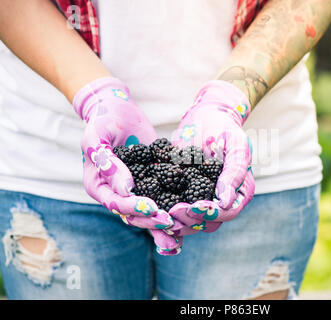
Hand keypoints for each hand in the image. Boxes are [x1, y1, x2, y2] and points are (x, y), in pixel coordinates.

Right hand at [74, 77, 180, 254]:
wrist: (117, 110)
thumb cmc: (102, 120)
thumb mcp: (96, 137)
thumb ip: (106, 161)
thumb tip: (126, 188)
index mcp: (98, 186)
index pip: (115, 203)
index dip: (133, 208)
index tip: (152, 208)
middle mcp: (116, 193)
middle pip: (134, 215)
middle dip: (153, 221)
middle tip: (172, 222)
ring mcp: (136, 191)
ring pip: (150, 214)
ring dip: (165, 226)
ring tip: (183, 232)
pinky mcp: (153, 184)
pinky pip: (164, 199)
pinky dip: (176, 210)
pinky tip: (193, 219)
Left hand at [167, 80, 254, 234]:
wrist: (204, 118)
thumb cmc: (224, 129)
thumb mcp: (235, 146)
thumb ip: (234, 172)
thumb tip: (225, 201)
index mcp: (239, 192)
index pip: (228, 212)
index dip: (211, 213)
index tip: (193, 207)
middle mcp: (221, 202)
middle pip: (208, 223)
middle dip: (189, 220)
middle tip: (172, 211)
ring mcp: (201, 201)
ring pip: (191, 223)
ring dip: (175, 222)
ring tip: (160, 214)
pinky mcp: (182, 197)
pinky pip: (174, 212)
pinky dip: (164, 214)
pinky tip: (151, 211)